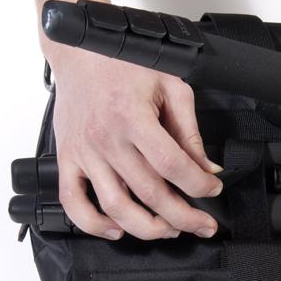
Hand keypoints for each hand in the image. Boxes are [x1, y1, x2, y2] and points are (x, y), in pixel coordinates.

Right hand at [48, 47, 222, 239]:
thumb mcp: (171, 87)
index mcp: (133, 118)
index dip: (198, 184)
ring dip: (146, 228)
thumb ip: (189, 131)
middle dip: (184, 217)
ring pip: (114, 206)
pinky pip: (72, 201)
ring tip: (169, 230)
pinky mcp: (67, 159)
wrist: (80, 50)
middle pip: (149, 193)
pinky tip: (117, 230)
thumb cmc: (125, 63)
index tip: (213, 187)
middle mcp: (106, 139)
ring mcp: (84, 153)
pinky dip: (92, 223)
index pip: (172, 165)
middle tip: (203, 225)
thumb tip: (208, 167)